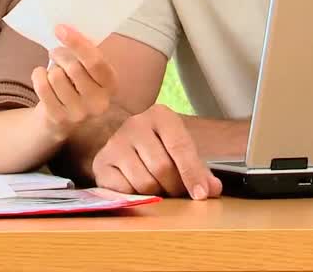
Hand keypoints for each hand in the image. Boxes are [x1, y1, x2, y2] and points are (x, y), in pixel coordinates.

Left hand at [32, 25, 117, 139]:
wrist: (63, 120)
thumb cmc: (76, 85)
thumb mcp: (89, 70)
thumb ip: (85, 53)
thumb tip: (67, 30)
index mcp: (111, 85)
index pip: (95, 62)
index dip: (77, 44)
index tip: (60, 29)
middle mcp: (99, 103)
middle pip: (73, 67)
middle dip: (60, 55)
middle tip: (56, 54)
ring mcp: (79, 114)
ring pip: (56, 76)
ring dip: (50, 69)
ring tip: (53, 73)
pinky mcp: (59, 119)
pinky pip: (42, 87)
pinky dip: (38, 76)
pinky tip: (43, 80)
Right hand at [91, 104, 222, 199]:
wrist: (126, 140)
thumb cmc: (160, 147)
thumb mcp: (182, 151)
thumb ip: (199, 170)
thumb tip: (212, 189)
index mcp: (160, 116)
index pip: (180, 147)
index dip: (192, 173)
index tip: (201, 195)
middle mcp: (135, 124)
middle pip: (161, 168)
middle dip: (174, 187)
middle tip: (178, 192)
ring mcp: (115, 143)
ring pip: (143, 182)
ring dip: (156, 193)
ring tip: (159, 188)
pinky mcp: (101, 163)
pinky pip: (124, 190)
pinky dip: (136, 196)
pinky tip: (139, 188)